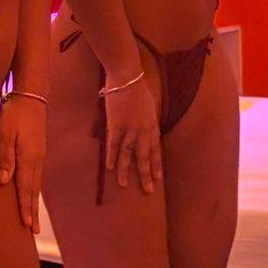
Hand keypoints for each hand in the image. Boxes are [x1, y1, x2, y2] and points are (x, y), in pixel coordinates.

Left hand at [0, 93, 46, 232]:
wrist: (32, 95)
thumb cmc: (15, 112)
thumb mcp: (5, 132)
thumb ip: (5, 156)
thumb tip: (4, 181)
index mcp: (28, 157)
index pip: (25, 188)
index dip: (25, 207)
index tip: (26, 225)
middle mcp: (36, 160)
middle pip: (34, 191)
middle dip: (33, 212)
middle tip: (33, 232)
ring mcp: (39, 156)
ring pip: (36, 185)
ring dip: (34, 203)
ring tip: (33, 221)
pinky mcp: (38, 151)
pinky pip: (37, 176)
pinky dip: (34, 190)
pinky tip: (32, 196)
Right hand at [102, 71, 161, 193]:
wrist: (127, 77)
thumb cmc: (138, 88)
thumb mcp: (150, 106)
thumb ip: (149, 120)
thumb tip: (148, 130)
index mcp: (152, 125)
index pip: (156, 150)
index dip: (156, 165)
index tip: (158, 179)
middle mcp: (143, 130)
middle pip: (144, 156)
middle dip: (146, 174)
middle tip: (148, 191)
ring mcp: (129, 128)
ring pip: (128, 154)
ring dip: (126, 170)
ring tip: (124, 185)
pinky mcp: (115, 124)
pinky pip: (113, 144)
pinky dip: (111, 156)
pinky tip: (109, 168)